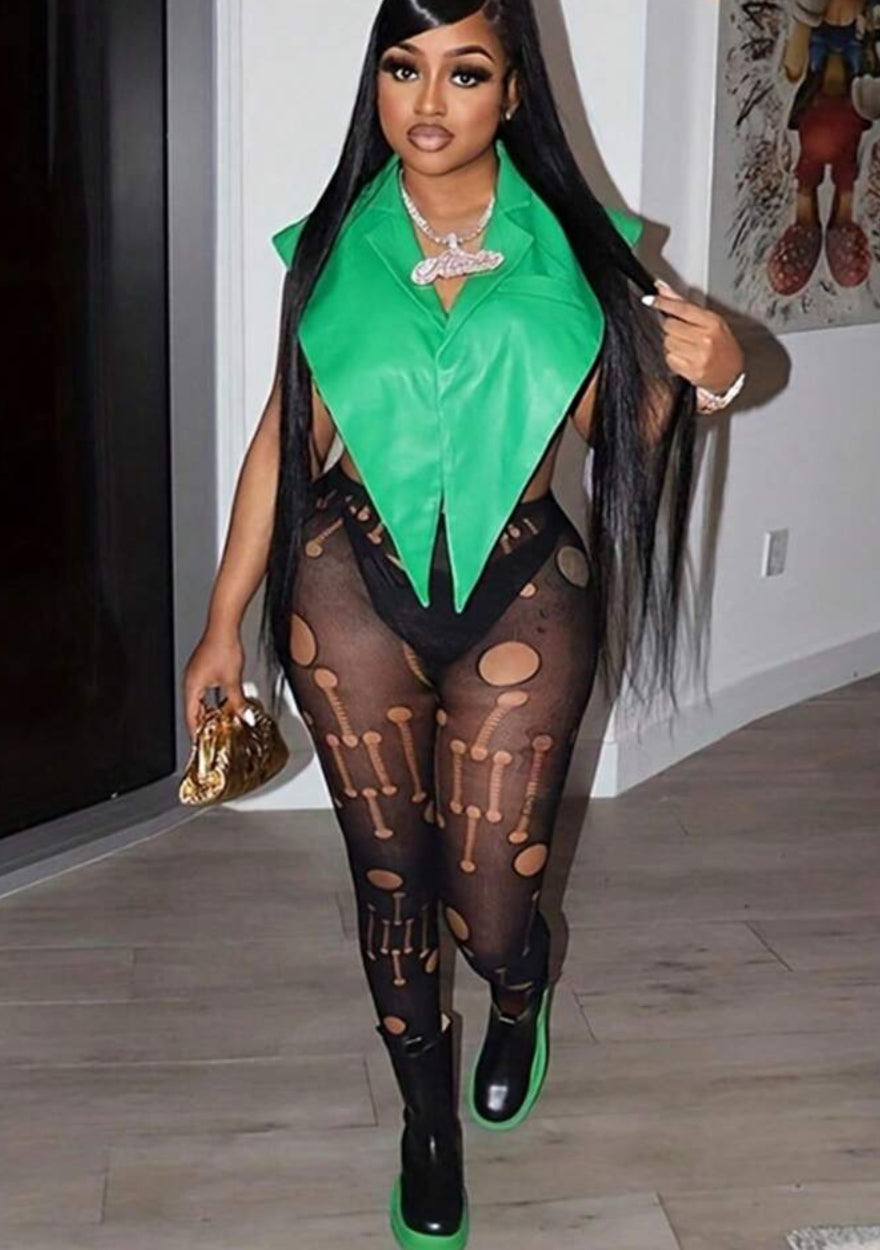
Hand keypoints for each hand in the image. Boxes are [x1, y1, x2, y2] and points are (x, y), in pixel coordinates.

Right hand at [182, 628, 246, 739]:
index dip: (196, 732)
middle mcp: (191, 681)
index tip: (201, 743)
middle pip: (194, 709)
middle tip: (212, 736)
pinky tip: (223, 703)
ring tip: (220, 722)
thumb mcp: (232, 680)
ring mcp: (196, 675)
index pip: (191, 716)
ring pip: (200, 700)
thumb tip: (243, 716)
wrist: (223, 627)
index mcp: (192, 687)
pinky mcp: (203, 669)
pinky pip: (205, 691)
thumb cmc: (222, 647)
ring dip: (210, 711)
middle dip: (204, 723)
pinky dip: (213, 700)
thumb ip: (237, 701)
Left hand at [643, 278, 744, 396]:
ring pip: (667, 342)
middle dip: (672, 328)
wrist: (732, 374)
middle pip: (670, 326)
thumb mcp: (709, 321)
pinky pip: (669, 358)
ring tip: (687, 347)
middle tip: (684, 334)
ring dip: (672, 344)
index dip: (663, 303)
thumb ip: (684, 304)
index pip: (682, 308)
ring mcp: (699, 355)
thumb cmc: (721, 345)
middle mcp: (706, 338)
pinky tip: (686, 358)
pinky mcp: (692, 371)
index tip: (650, 299)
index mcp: (712, 322)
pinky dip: (673, 358)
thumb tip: (662, 288)